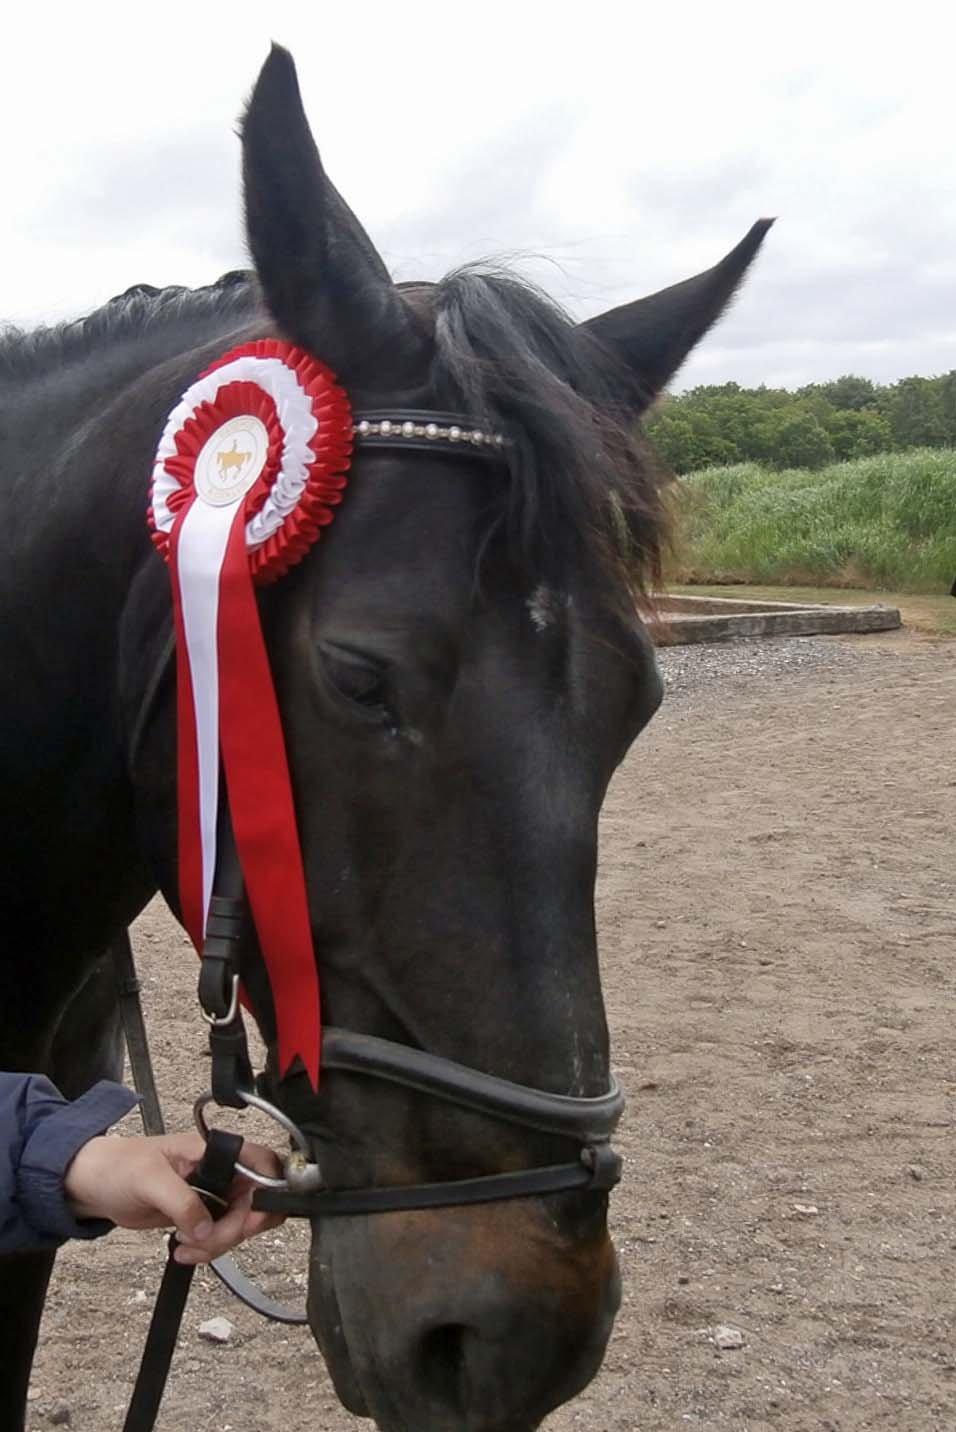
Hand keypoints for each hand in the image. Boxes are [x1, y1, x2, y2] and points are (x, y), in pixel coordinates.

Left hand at [64, 1130, 284, 1263]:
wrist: (96, 1186)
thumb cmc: (119, 1166)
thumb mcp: (150, 1179)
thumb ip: (182, 1201)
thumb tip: (206, 1227)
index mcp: (215, 1151)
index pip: (263, 1164)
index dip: (269, 1190)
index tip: (251, 1218)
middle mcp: (221, 1171)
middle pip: (258, 1202)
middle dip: (238, 1228)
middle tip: (210, 1240)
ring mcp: (214, 1194)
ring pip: (242, 1225)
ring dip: (219, 1244)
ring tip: (186, 1247)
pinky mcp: (202, 1215)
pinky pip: (221, 1237)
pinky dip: (208, 1250)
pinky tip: (185, 1250)